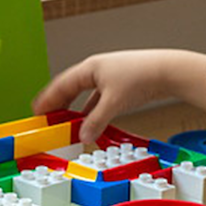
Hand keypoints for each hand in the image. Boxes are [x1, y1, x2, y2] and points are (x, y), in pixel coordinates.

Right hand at [33, 50, 205, 142]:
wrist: (169, 71)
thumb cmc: (141, 77)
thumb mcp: (114, 103)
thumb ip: (96, 121)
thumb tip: (82, 136)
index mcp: (89, 68)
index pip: (61, 85)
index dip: (47, 99)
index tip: (36, 112)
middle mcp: (96, 70)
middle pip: (69, 88)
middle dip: (56, 103)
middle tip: (45, 117)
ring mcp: (107, 77)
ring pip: (83, 94)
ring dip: (73, 107)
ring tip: (63, 120)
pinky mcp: (119, 85)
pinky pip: (96, 98)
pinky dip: (89, 109)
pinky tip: (88, 120)